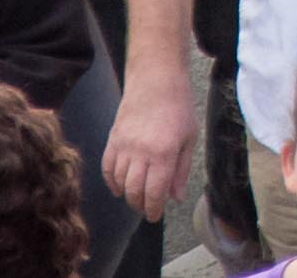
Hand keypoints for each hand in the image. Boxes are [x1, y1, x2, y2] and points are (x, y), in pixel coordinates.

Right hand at [105, 61, 199, 212]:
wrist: (156, 79)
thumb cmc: (179, 107)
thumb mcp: (189, 139)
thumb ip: (182, 170)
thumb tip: (175, 197)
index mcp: (163, 154)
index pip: (154, 193)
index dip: (153, 209)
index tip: (155, 216)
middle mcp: (141, 152)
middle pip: (134, 191)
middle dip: (140, 205)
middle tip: (147, 208)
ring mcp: (124, 145)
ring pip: (119, 182)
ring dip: (127, 194)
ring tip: (136, 196)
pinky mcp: (112, 138)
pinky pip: (107, 167)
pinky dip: (111, 181)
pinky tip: (118, 186)